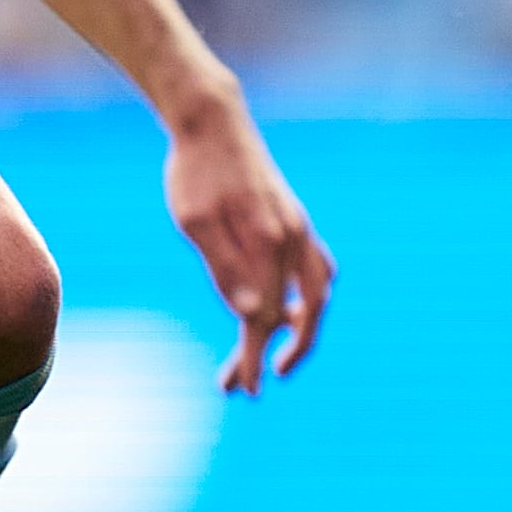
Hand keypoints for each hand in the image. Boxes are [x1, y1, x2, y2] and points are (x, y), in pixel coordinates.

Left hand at [163, 91, 332, 391]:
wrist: (212, 121)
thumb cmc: (194, 172)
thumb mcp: (196, 222)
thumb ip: (224, 268)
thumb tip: (249, 315)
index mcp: (268, 242)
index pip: (266, 318)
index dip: (253, 358)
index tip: (240, 389)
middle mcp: (293, 238)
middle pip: (299, 315)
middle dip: (276, 354)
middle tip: (244, 386)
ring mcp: (299, 229)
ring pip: (315, 295)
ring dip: (298, 331)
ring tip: (275, 356)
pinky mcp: (295, 220)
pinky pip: (317, 271)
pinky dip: (308, 300)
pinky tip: (288, 311)